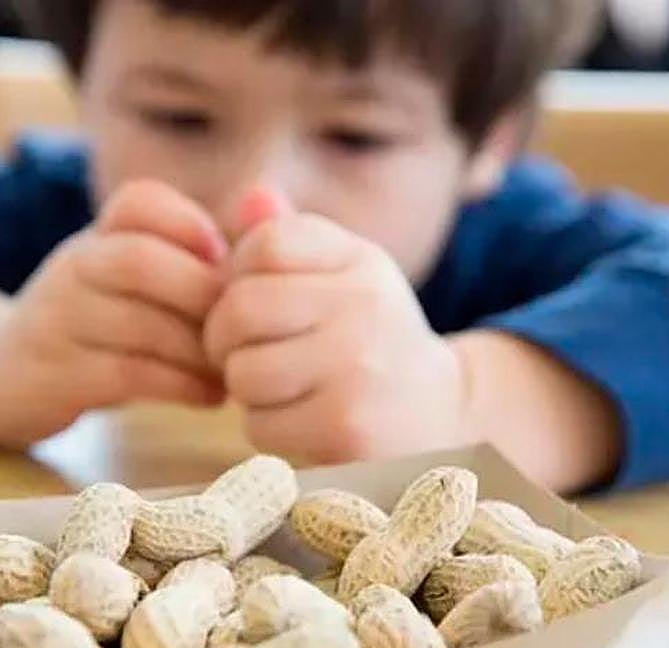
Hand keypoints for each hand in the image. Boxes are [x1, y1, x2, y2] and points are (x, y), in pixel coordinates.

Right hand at [0, 180, 228, 444]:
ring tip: (235, 369)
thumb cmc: (95, 324)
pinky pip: (128, 373)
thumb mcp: (126, 277)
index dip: (190, 225)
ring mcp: (59, 321)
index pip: (138, 201)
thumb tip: (271, 227)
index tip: (224, 262)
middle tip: (244, 328)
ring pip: (138, 324)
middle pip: (138, 261)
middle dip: (202, 295)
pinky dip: (181, 385)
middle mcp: (74, 269)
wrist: (1, 373)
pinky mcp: (57, 375)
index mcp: (97, 236)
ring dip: (200, 350)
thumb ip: (190, 257)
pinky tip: (210, 396)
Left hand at [204, 192, 469, 461]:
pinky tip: (300, 421)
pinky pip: (260, 424)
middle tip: (243, 352)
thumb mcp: (346, 275)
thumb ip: (292, 238)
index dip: (238, 274)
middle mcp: (364, 306)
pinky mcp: (346, 427)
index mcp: (360, 260)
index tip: (254, 301)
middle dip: (225, 338)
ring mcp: (357, 369)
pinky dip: (268, 429)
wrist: (443, 415)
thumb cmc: (372, 340)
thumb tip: (250, 198)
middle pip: (241, 308)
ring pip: (243, 372)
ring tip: (279, 387)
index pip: (266, 243)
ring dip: (246, 388)